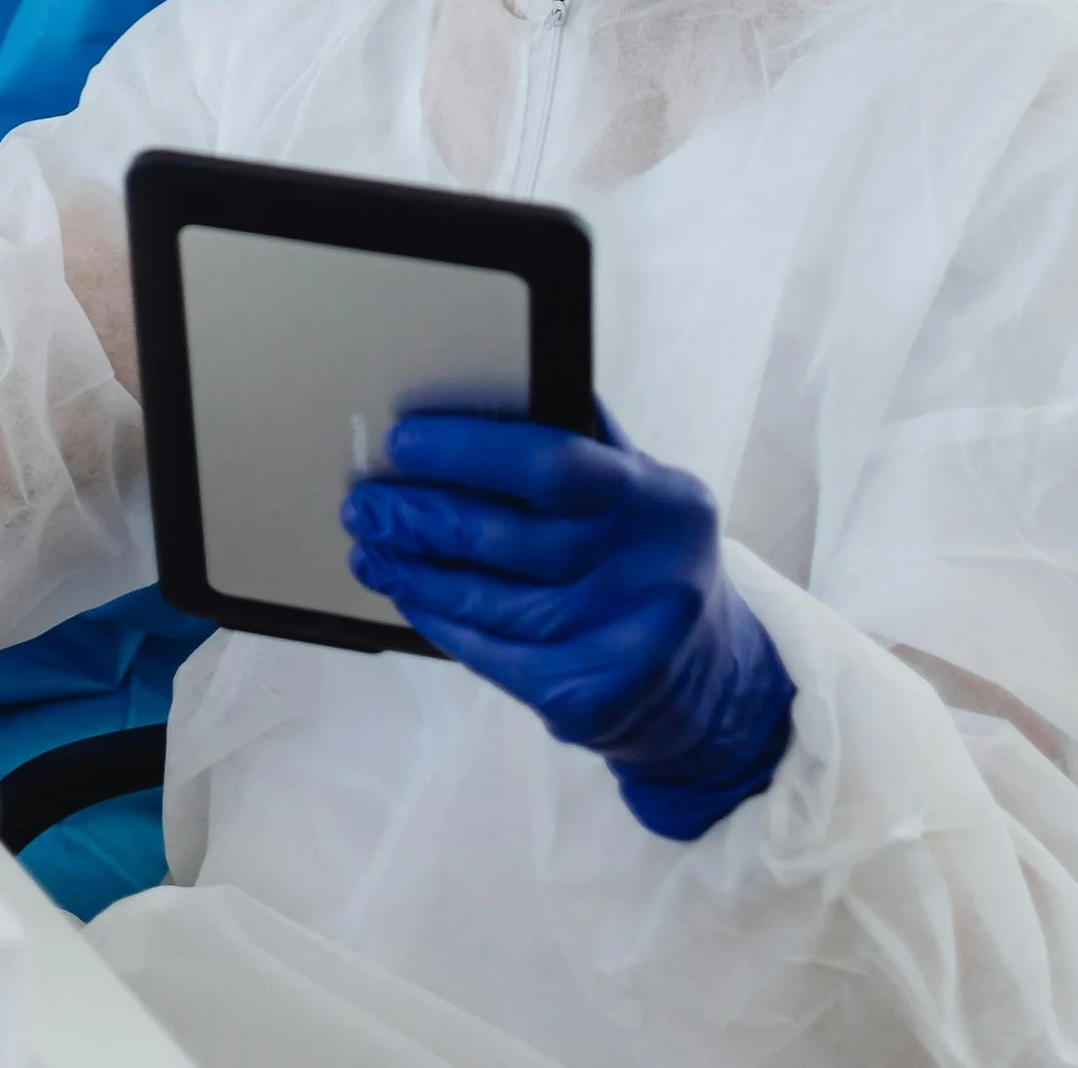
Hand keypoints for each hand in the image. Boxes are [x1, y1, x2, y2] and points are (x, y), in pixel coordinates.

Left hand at [343, 409, 794, 838]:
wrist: (714, 688)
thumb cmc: (650, 561)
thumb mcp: (645, 493)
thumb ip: (587, 441)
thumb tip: (501, 378)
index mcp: (662, 499)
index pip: (554, 461)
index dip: (468, 450)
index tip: (404, 441)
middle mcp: (651, 571)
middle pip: (509, 538)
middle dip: (421, 517)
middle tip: (363, 502)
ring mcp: (624, 643)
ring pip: (491, 601)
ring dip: (415, 572)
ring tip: (371, 550)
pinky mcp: (592, 700)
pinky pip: (493, 655)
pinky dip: (441, 623)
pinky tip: (410, 598)